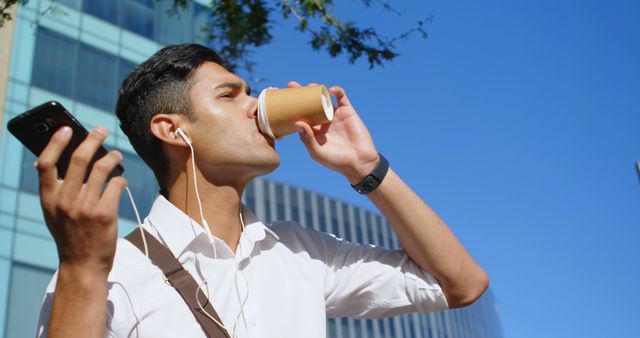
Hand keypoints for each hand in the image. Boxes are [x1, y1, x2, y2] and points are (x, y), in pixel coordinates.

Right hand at [36, 126, 126, 275]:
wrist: (83, 265)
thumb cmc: (70, 235)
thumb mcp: (52, 213)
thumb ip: (51, 189)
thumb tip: (45, 160)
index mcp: (49, 199)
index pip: (46, 163)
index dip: (55, 142)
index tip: (67, 129)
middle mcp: (65, 201)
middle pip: (78, 159)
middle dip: (92, 139)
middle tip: (102, 130)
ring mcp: (85, 207)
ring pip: (102, 169)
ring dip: (112, 157)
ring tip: (116, 154)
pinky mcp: (105, 213)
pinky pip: (116, 184)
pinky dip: (121, 179)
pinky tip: (121, 180)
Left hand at [289, 81, 379, 184]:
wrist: (360, 162)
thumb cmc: (337, 161)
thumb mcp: (318, 153)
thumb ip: (308, 139)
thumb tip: (297, 123)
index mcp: (313, 131)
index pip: (300, 115)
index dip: (291, 107)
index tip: (283, 99)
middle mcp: (323, 122)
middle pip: (309, 104)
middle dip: (301, 94)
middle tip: (292, 85)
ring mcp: (335, 116)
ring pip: (324, 98)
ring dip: (316, 90)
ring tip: (310, 86)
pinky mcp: (347, 112)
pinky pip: (341, 97)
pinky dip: (336, 91)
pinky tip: (330, 90)